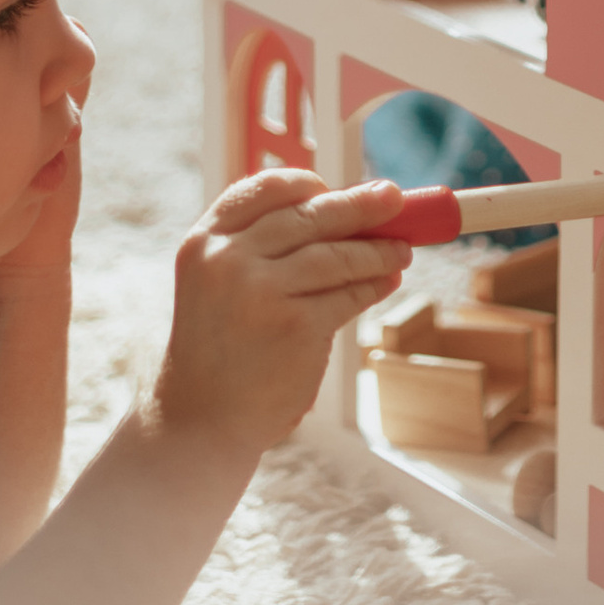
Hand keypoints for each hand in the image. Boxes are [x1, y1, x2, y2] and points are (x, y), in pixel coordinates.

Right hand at [154, 168, 411, 459]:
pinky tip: (386, 283)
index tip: (335, 188)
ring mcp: (261, 292)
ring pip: (335, 255)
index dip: (306, 185)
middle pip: (309, 216)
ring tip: (402, 250)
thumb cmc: (220, 349)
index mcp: (205, 242)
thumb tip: (344, 217)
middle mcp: (228, 259)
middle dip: (359, 205)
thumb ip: (262, 250)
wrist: (201, 419)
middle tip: (394, 198)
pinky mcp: (296, 326)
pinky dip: (373, 286)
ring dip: (377, 250)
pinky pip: (347, 296)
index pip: (264, 190)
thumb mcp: (217, 286)